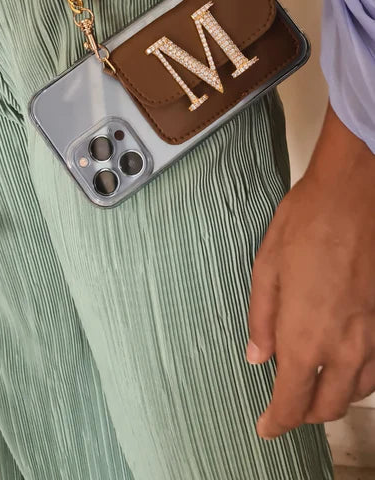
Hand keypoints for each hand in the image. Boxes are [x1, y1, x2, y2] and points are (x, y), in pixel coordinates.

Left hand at [247, 103, 374, 437]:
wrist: (355, 192)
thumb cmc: (309, 220)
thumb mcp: (267, 266)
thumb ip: (261, 317)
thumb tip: (257, 353)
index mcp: (304, 335)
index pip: (291, 401)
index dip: (276, 421)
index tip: (266, 427)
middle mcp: (343, 345)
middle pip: (327, 406)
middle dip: (304, 413)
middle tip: (286, 406)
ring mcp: (371, 335)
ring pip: (356, 391)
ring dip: (333, 396)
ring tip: (313, 384)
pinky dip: (358, 377)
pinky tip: (344, 361)